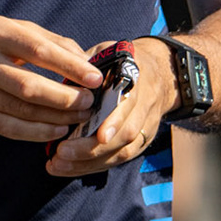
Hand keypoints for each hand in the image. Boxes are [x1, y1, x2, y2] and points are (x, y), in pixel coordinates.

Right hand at [0, 15, 100, 141]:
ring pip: (19, 110)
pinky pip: (6, 128)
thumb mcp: (7, 26)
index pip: (38, 51)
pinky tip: (55, 132)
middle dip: (64, 97)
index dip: (69, 66)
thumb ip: (46, 40)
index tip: (95, 77)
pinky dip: (34, 132)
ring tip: (79, 118)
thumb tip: (83, 60)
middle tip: (89, 102)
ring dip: (54, 118)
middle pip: (28, 86)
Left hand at [45, 37, 177, 177]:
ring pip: (123, 151)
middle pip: (125, 133)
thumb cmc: (123, 61)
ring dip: (89, 162)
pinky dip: (94, 166)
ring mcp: (146, 125)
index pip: (129, 102)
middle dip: (91, 148)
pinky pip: (120, 158)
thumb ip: (86, 65)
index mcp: (136, 77)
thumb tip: (60, 84)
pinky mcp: (141, 141)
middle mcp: (146, 103)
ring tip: (58, 164)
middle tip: (60, 152)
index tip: (97, 135)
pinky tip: (70, 167)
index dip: (115, 121)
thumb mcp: (106, 52)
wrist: (162, 72)